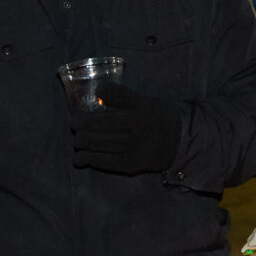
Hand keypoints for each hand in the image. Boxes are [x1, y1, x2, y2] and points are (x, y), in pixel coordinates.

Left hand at [70, 83, 185, 175]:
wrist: (181, 142)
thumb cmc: (158, 118)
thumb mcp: (147, 101)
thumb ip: (124, 97)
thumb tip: (97, 91)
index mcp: (143, 107)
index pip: (118, 95)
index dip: (103, 92)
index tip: (95, 93)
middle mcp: (140, 125)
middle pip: (102, 123)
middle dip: (81, 125)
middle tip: (75, 125)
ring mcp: (136, 146)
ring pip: (101, 143)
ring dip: (82, 143)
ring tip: (77, 142)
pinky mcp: (134, 164)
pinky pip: (107, 162)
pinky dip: (91, 159)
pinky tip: (81, 158)